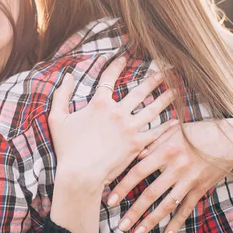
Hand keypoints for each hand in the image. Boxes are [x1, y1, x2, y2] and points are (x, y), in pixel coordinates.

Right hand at [48, 56, 177, 192]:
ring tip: (174, 91)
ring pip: (151, 109)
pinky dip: (166, 126)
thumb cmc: (67, 148)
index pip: (108, 78)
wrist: (81, 174)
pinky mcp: (137, 144)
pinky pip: (156, 132)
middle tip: (163, 72)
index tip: (124, 58)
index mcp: (98, 104)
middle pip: (138, 91)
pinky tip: (175, 120)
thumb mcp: (57, 118)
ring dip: (164, 98)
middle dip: (152, 80)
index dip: (116, 66)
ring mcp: (129, 129)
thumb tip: (67, 76)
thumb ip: (61, 95)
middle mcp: (117, 112)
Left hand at [108, 119, 232, 232]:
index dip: (123, 186)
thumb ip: (153, 142)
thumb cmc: (197, 131)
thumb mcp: (173, 130)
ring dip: (150, 221)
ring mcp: (189, 180)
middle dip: (134, 211)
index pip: (138, 171)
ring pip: (166, 205)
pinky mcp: (200, 189)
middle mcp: (176, 168)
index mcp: (166, 151)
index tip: (110, 199)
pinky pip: (186, 209)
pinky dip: (176, 223)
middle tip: (120, 225)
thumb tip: (135, 154)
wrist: (232, 139)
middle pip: (150, 193)